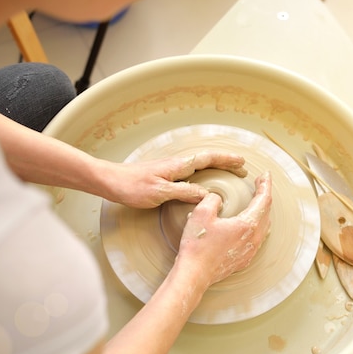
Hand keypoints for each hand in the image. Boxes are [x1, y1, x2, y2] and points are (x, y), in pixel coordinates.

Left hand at [95, 151, 247, 207]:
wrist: (110, 182)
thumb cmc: (132, 187)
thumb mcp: (160, 193)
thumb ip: (184, 192)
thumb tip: (208, 195)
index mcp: (178, 166)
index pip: (208, 158)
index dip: (226, 160)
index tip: (242, 163)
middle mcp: (176, 165)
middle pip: (207, 160)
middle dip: (226, 162)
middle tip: (242, 168)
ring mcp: (171, 170)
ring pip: (200, 165)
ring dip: (216, 167)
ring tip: (229, 173)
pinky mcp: (164, 176)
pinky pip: (191, 173)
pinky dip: (204, 174)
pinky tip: (204, 182)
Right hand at [171, 171, 272, 290]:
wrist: (194, 274)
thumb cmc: (197, 246)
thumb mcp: (201, 213)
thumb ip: (213, 199)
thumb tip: (217, 199)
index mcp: (247, 225)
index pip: (263, 200)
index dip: (265, 185)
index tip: (265, 175)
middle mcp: (253, 239)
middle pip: (266, 212)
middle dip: (264, 196)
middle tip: (261, 184)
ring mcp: (250, 251)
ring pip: (263, 226)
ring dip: (261, 211)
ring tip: (256, 201)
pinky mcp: (244, 259)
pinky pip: (257, 238)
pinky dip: (257, 225)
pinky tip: (249, 224)